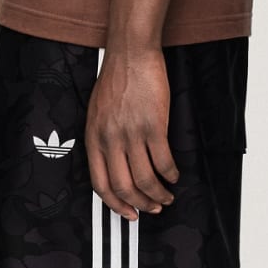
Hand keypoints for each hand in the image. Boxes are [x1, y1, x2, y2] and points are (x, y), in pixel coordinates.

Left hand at [86, 44, 178, 220]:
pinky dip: (170, 173)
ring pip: (145, 178)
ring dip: (158, 193)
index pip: (100, 183)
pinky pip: (163, 160)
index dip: (115, 204)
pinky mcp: (154, 125)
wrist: (131, 53)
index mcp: (93, 138)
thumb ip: (102, 138)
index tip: (128, 213)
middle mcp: (110, 139)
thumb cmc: (116, 79)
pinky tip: (174, 175)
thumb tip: (114, 164)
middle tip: (153, 208)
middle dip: (140, 204)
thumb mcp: (96, 112)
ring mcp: (131, 133)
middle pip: (123, 186)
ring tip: (167, 196)